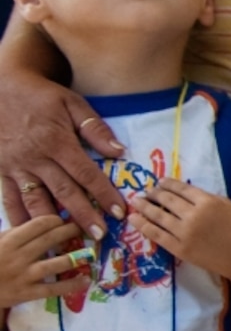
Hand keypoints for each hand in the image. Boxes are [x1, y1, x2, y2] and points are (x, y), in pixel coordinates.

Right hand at [0, 64, 126, 226]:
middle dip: (83, 215)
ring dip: (50, 224)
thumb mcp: (71, 104)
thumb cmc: (41, 96)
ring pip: (34, 200)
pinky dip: (17, 218)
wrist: (1, 87)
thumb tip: (120, 153)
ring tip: (65, 243)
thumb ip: (95, 129)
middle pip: (63, 192)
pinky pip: (8, 199)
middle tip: (100, 235)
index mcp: (57, 142)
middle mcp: (36, 158)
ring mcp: (15, 167)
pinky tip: (28, 235)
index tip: (119, 212)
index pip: (86, 174)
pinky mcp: (0, 171)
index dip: (103, 194)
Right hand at [0, 211, 90, 308]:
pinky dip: (71, 285)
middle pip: (51, 240)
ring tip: (90, 253)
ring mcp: (24, 276)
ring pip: (56, 264)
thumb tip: (40, 224)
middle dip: (70, 232)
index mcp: (9, 241)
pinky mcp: (27, 293)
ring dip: (76, 257)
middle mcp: (18, 256)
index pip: (39, 224)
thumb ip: (13, 233)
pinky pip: (53, 289)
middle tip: (82, 229)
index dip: (56, 220)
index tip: (64, 220)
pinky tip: (85, 280)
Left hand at [127, 180, 230, 280]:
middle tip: (147, 192)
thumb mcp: (227, 205)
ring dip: (143, 206)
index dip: (167, 183)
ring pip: (157, 215)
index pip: (181, 188)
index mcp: (207, 202)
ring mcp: (184, 233)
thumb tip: (183, 192)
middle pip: (167, 199)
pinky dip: (142, 225)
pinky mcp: (178, 248)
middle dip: (154, 193)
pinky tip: (133, 218)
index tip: (159, 182)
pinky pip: (156, 234)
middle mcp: (193, 215)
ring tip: (135, 201)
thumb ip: (206, 197)